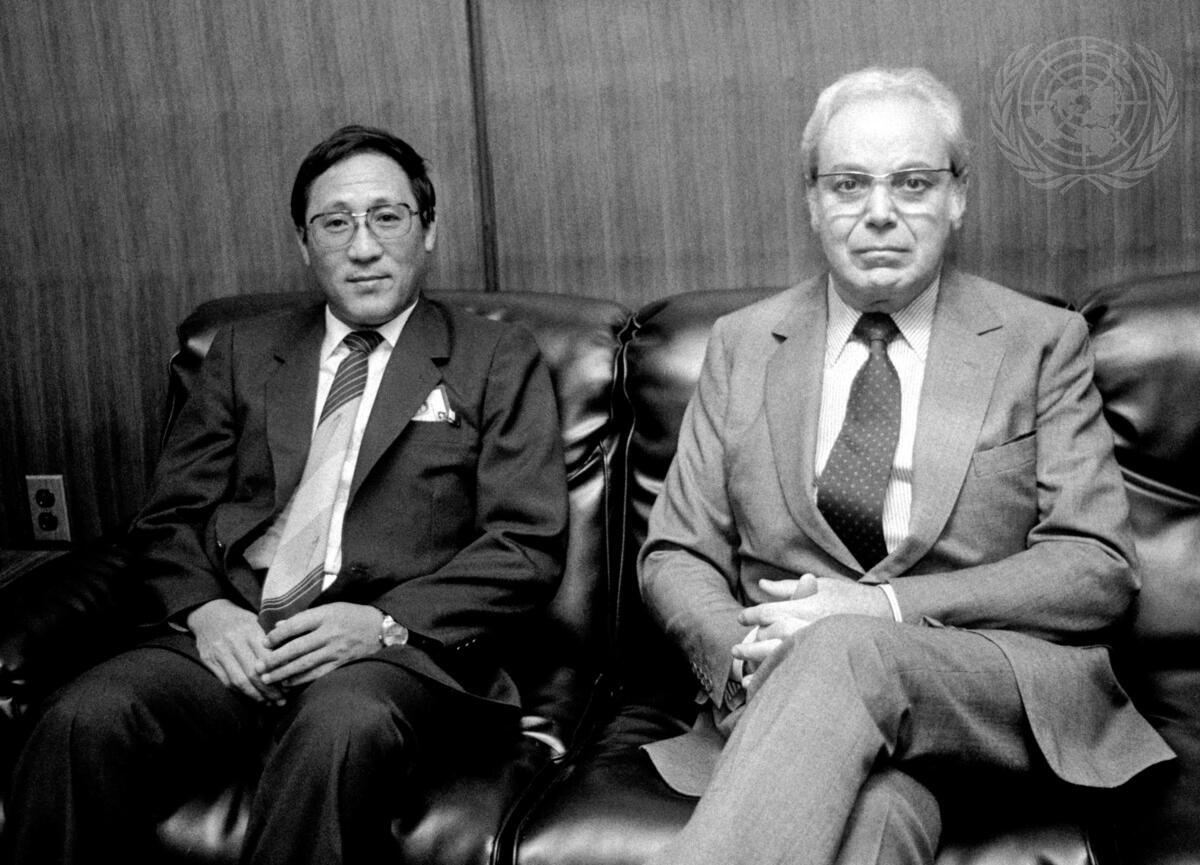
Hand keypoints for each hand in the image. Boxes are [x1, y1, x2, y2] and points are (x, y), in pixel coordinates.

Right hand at [187, 599, 285, 704]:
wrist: (208, 612)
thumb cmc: (239, 618)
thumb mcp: (256, 621)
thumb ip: (270, 639)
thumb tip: (290, 659)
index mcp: (249, 630)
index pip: (267, 657)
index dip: (279, 674)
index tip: (289, 685)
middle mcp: (233, 641)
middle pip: (253, 673)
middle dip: (269, 690)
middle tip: (281, 700)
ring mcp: (219, 652)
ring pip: (239, 680)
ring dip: (255, 695)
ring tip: (269, 702)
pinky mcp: (208, 660)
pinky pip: (226, 681)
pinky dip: (240, 692)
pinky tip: (251, 697)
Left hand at [257, 602, 382, 688]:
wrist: (381, 628)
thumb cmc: (352, 616)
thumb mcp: (330, 608)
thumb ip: (305, 617)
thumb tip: (279, 625)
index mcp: (325, 615)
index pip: (295, 625)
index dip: (276, 635)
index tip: (264, 643)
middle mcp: (330, 633)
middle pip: (296, 648)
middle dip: (274, 659)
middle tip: (258, 667)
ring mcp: (336, 650)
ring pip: (304, 664)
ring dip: (283, 673)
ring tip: (267, 679)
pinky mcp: (342, 663)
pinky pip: (317, 674)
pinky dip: (301, 679)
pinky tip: (288, 683)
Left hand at [732, 574, 890, 687]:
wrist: (887, 615)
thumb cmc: (851, 598)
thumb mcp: (822, 586)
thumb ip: (790, 588)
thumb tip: (762, 585)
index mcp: (809, 608)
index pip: (771, 612)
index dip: (752, 616)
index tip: (741, 619)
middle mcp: (812, 627)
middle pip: (772, 637)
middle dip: (751, 646)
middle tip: (735, 651)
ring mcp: (820, 647)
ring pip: (781, 659)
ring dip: (760, 668)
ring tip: (744, 678)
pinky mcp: (828, 664)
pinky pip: (797, 675)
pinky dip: (778, 681)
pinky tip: (765, 688)